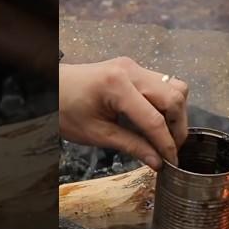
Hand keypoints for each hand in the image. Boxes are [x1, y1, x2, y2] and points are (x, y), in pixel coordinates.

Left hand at [59, 57, 188, 170]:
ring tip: (165, 135)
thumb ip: (131, 146)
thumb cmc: (66, 110)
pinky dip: (167, 104)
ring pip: (175, 87)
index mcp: (117, 86)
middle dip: (178, 127)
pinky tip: (157, 120)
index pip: (154, 119)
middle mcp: (132, 71)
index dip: (166, 144)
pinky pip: (164, 84)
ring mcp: (135, 66)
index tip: (172, 162)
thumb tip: (158, 162)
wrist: (51, 86)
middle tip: (171, 149)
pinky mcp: (135, 69)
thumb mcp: (97, 134)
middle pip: (175, 97)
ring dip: (176, 113)